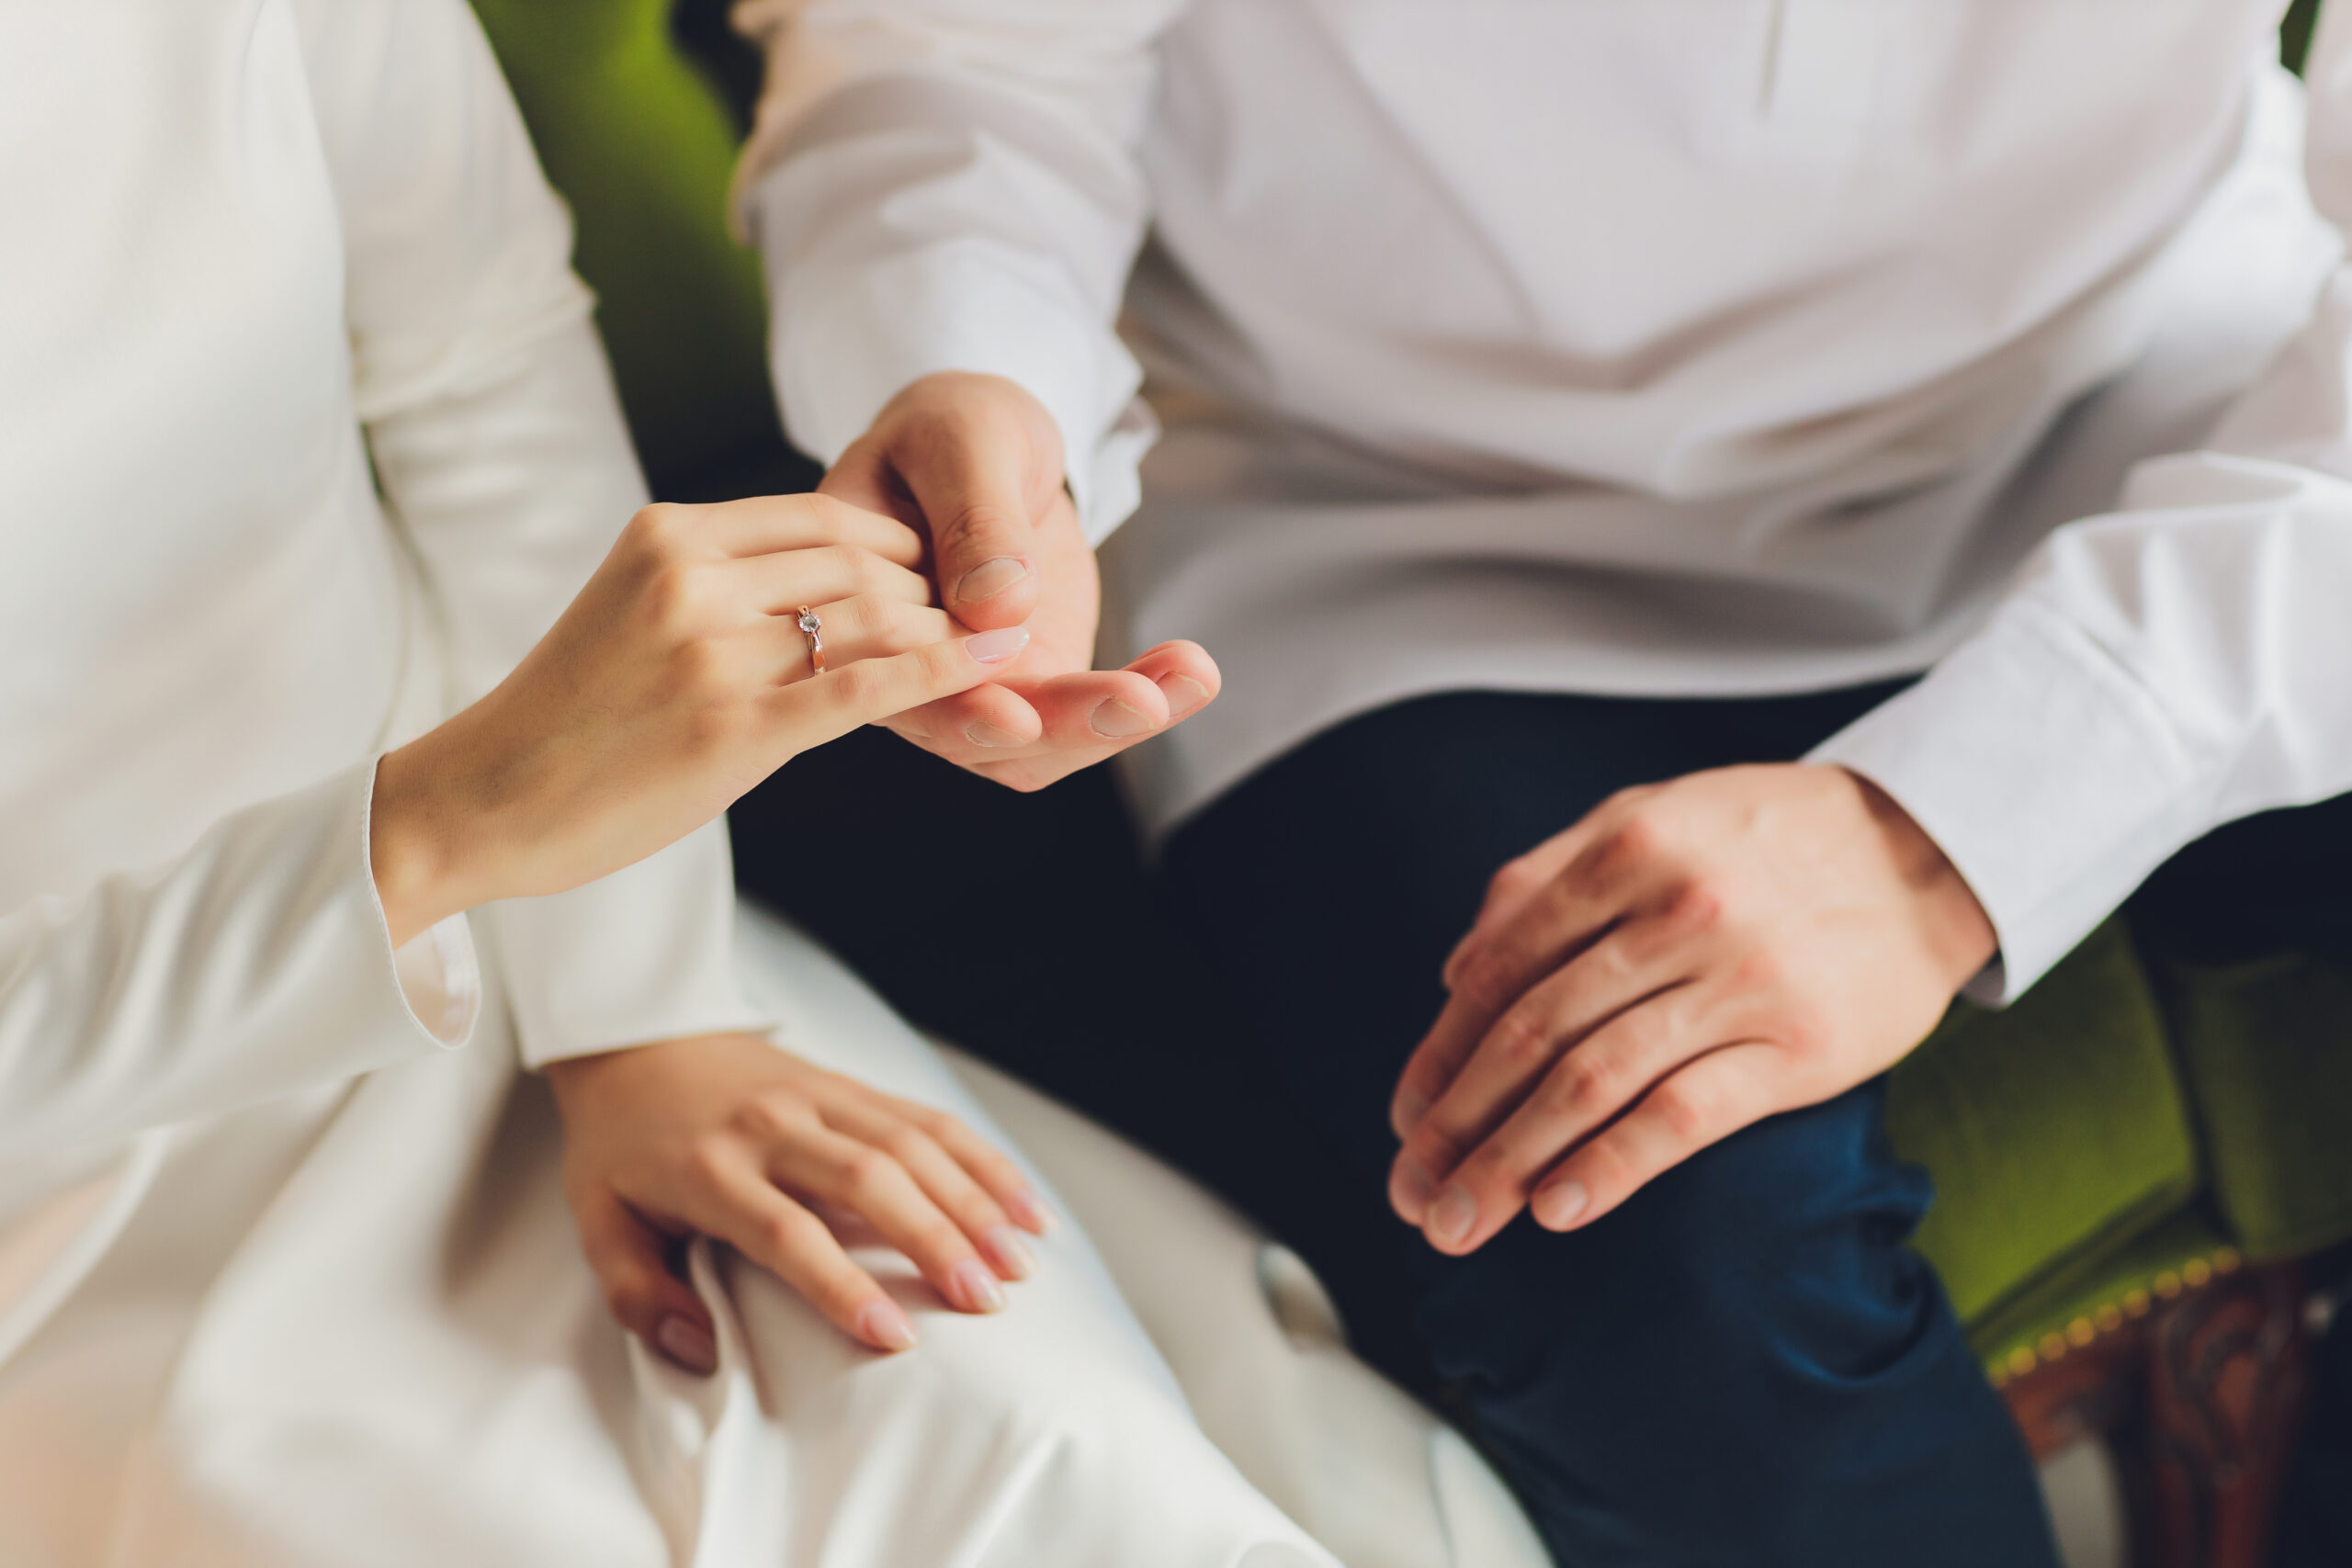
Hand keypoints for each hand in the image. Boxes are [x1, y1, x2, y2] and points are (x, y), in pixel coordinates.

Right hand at [369, 493, 1028, 942]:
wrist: (482, 799)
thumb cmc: (568, 718)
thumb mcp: (637, 608)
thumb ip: (721, 581)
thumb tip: (830, 579)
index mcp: (670, 534)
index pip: (826, 516)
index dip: (902, 544)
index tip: (941, 577)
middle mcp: (692, 576)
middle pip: (862, 561)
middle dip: (935, 592)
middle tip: (979, 624)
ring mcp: (712, 651)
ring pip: (873, 618)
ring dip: (946, 634)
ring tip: (996, 649)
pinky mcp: (732, 728)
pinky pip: (864, 688)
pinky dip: (938, 674)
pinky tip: (986, 670)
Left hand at [546, 1031, 1055, 1370]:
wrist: (637, 1036)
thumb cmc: (622, 1143)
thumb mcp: (597, 1222)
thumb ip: (639, 1294)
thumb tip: (699, 1349)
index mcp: (710, 1169)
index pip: (788, 1232)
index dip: (844, 1286)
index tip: (897, 1337)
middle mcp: (773, 1125)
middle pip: (869, 1179)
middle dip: (936, 1240)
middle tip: (985, 1298)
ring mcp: (820, 1096)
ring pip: (911, 1142)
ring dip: (973, 1200)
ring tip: (1019, 1260)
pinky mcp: (851, 1082)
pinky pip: (927, 1116)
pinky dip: (981, 1158)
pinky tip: (1023, 1202)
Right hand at [821, 372, 1220, 791]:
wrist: (989, 444)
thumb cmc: (952, 429)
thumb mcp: (959, 444)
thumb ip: (973, 517)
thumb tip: (998, 607)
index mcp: (855, 612)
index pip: (892, 681)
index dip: (952, 710)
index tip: (1017, 719)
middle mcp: (908, 670)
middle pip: (974, 731)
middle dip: (1060, 726)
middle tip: (1135, 703)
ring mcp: (977, 684)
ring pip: (1040, 740)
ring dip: (1116, 719)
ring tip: (1188, 674)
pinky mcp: (1035, 680)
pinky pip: (1088, 711)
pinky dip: (1149, 695)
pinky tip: (1194, 671)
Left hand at [1386, 765, 1995, 1254]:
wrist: (1929, 850)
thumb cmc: (1763, 840)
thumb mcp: (1649, 815)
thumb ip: (1544, 879)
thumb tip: (1457, 972)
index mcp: (1624, 850)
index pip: (1500, 971)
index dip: (1441, 1055)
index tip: (1404, 1123)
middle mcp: (1675, 912)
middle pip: (1532, 1035)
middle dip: (1457, 1126)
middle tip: (1412, 1197)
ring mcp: (1738, 982)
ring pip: (1592, 1082)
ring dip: (1511, 1163)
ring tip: (1460, 1222)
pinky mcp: (1798, 1048)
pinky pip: (1685, 1115)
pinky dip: (1613, 1165)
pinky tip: (1559, 1211)